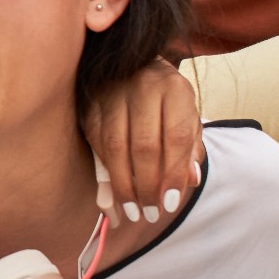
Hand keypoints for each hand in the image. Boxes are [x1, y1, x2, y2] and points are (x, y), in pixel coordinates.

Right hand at [82, 58, 204, 224]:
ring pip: (115, 147)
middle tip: (150, 214)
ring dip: (122, 185)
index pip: (176, 137)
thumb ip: (189, 148)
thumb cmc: (165, 100)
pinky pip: (96, 143)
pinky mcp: (89, 104)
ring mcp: (111, 93)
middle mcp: (142, 86)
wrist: (132, 65)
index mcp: (174, 89)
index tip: (170, 203)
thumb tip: (189, 181)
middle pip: (144, 145)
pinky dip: (104, 170)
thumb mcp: (186, 118)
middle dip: (147, 186)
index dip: (173, 173)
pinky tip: (113, 191)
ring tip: (131, 211)